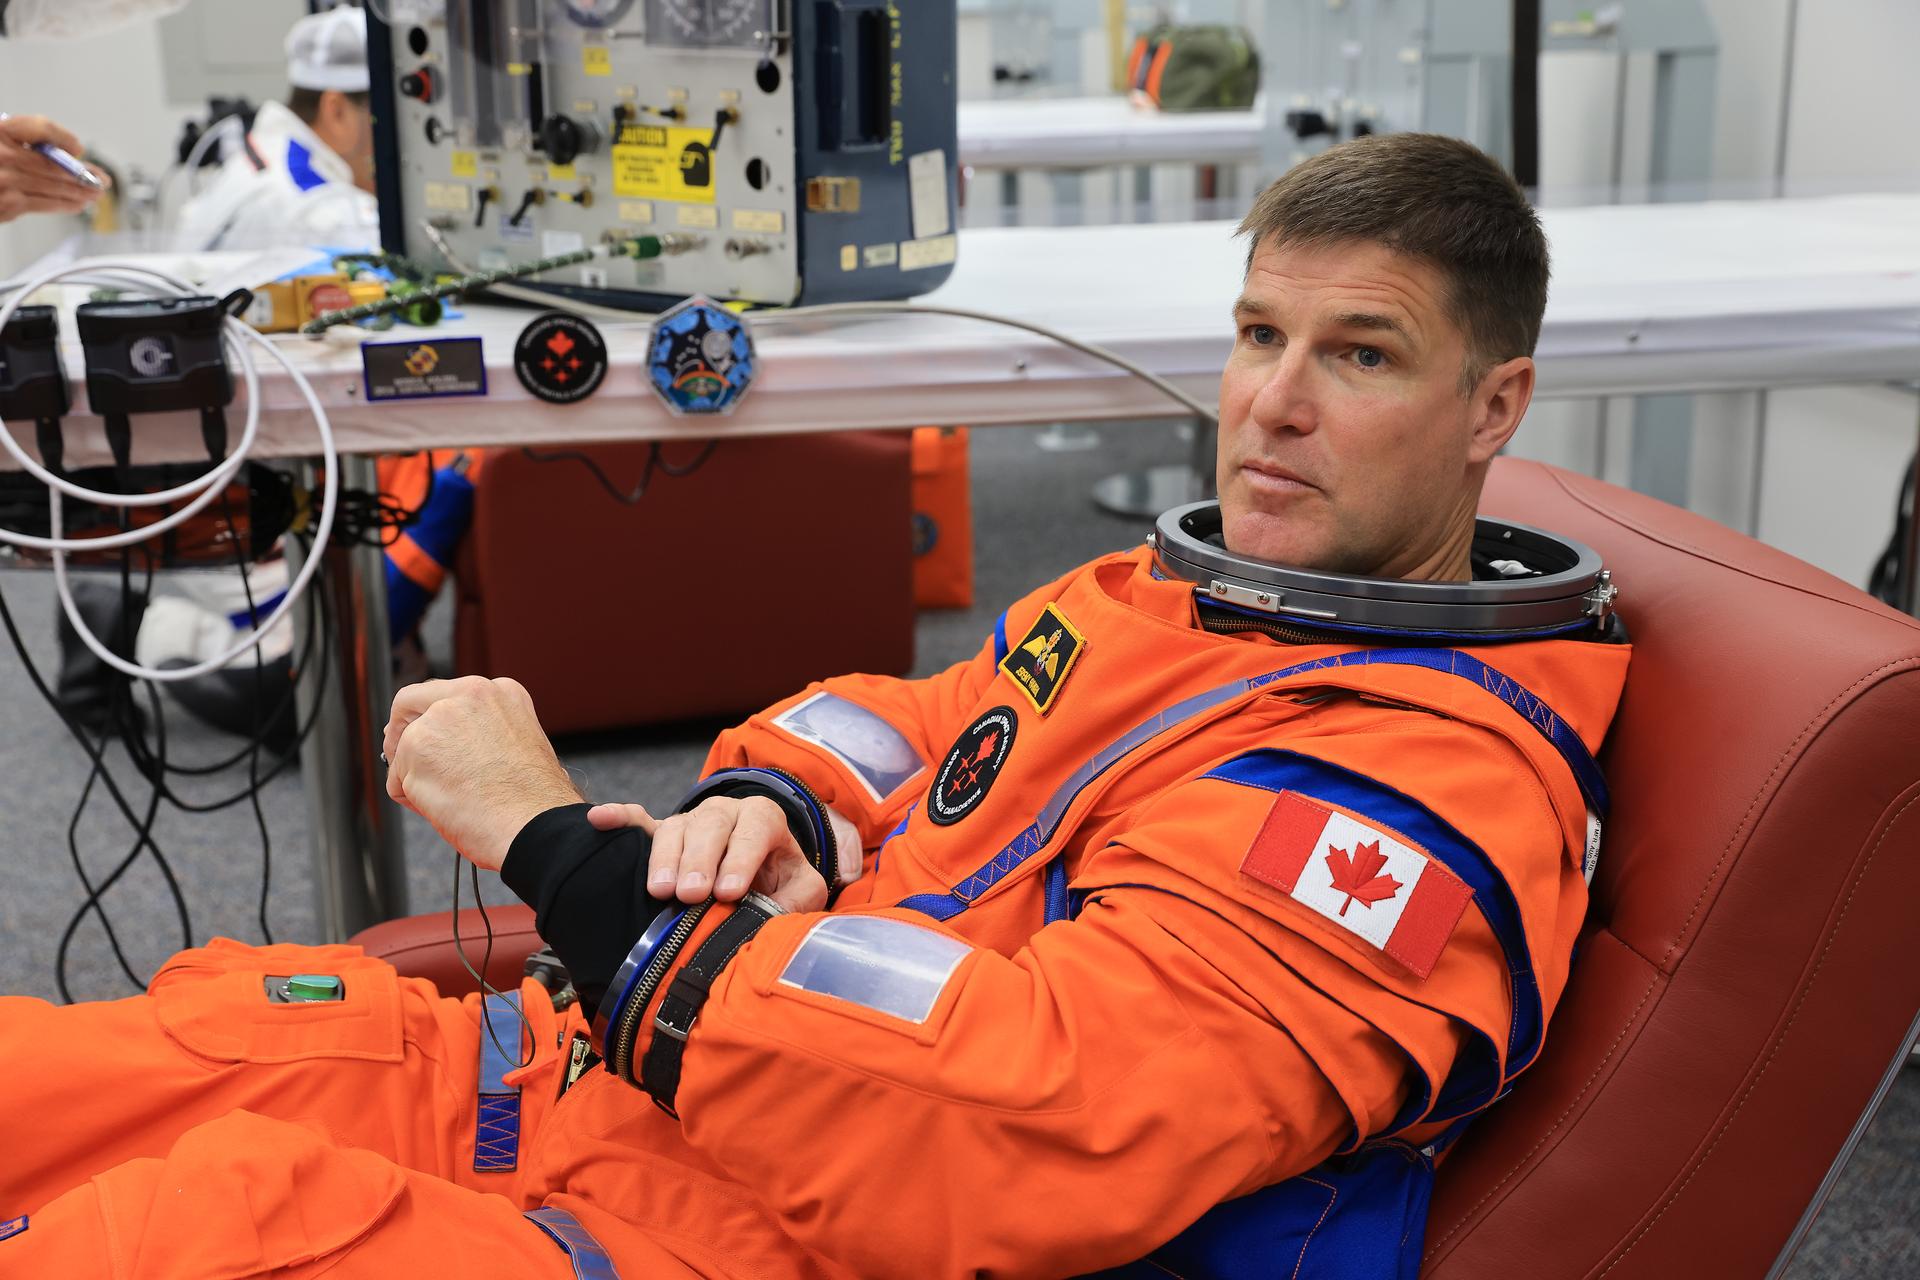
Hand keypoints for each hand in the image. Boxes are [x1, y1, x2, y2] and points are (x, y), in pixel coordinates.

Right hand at [0, 116, 106, 223]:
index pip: (40, 127)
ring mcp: (5, 181)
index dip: (63, 137)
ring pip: (55, 185)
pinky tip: (76, 204)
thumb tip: (66, 154)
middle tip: (101, 178)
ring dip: (80, 191)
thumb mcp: (0, 141)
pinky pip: (45, 204)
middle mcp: (1, 155)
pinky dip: (65, 204)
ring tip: (95, 192)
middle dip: (83, 173)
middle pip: (55, 163)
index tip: (76, 147)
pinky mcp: (7, 205)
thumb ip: (21, 142)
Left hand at [384, 676, 582, 871]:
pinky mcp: (415, 749)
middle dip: (401, 732)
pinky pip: (397, 780)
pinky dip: (413, 800)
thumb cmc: (534, 800)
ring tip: (452, 800)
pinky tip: (445, 807)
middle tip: (401, 759)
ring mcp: (439, 719)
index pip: (447, 696)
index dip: (432, 720)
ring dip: (416, 777)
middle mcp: (469, 696)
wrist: (534, 823)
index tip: (431, 739)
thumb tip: (451, 747)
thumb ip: (481, 734)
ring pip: (404, 748)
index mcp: (502, 692)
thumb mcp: (520, 746)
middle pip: (410, 702)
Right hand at [587, 795, 828, 913]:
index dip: (741, 858)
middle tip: (691, 894)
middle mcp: (724, 813)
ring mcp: (689, 822)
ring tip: (660, 892)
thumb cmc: (779, 879)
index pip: (755, 828)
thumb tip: (777, 918)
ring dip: (665, 858)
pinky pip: (637, 821)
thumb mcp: (801, 888)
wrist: (760, 868)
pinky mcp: (661, 833)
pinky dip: (618, 819)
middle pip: (710, 824)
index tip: (729, 892)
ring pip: (674, 828)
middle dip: (700, 860)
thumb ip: (797, 899)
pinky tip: (598, 820)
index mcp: (762, 819)